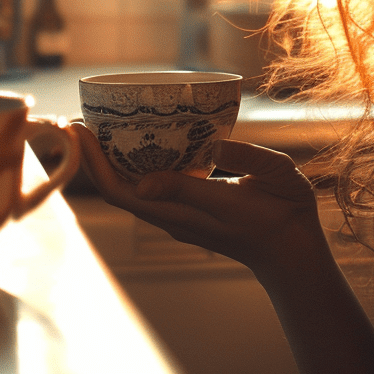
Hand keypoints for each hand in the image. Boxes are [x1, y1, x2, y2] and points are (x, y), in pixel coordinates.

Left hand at [72, 123, 325, 273]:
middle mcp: (175, 217)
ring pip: (135, 189)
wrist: (296, 253)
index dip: (94, 163)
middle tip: (81, 119)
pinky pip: (154, 188)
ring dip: (114, 160)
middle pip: (120, 188)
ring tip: (105, 126)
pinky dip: (139, 164)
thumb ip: (216, 175)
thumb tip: (169, 168)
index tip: (78, 132)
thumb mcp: (258, 184)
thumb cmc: (284, 215)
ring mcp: (182, 216)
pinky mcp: (194, 211)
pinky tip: (144, 143)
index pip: (121, 190)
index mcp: (184, 212)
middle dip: (96, 156)